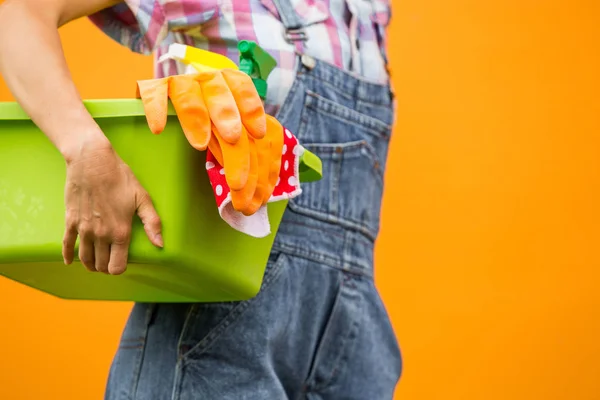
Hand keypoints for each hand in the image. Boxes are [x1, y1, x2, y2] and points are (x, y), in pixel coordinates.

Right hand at [62, 134, 162, 274]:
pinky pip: (66, 245)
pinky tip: (70, 261)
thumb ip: (152, 223)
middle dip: (106, 267)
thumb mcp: (142, 198)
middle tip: (110, 261)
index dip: (119, 268)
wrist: (92, 161)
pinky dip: (68, 256)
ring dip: (90, 264)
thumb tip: (160, 244)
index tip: (122, 262)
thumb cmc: (120, 177)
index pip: (116, 267)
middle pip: (101, 265)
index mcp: (120, 232)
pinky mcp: (70, 221)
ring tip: (96, 263)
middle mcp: (100, 234)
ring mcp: (83, 229)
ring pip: (85, 258)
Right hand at [137, 68, 266, 148]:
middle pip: (219, 94)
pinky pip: (154, 94)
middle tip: (232, 138)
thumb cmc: (209, 119)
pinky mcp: (154, 86)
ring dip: (195, 118)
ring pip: (188, 94)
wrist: (168, 101)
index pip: (243, 89)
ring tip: (200, 145)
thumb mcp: (227, 128)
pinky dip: (156, 109)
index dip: (251, 108)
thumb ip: (239, 144)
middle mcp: (207, 78)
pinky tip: (158, 129)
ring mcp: (181, 81)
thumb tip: (251, 183)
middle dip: (226, 115)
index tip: (258, 132)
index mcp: (229, 83)